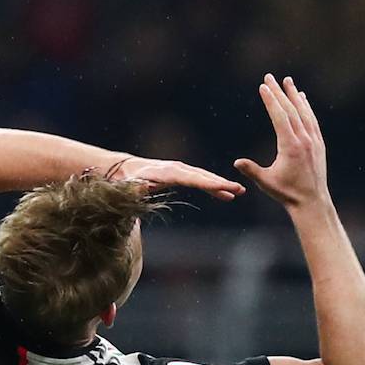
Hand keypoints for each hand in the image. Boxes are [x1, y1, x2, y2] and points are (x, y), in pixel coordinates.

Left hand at [114, 157, 245, 200]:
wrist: (124, 169)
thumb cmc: (125, 181)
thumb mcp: (127, 186)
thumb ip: (135, 188)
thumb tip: (142, 188)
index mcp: (165, 173)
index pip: (190, 179)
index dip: (207, 184)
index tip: (223, 187)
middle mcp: (176, 168)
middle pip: (201, 176)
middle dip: (220, 183)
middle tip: (239, 189)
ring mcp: (180, 170)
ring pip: (204, 177)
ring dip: (221, 185)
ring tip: (239, 192)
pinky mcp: (181, 174)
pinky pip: (200, 181)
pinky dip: (213, 187)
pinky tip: (225, 196)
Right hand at [235, 74, 328, 207]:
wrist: (311, 201)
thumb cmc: (286, 193)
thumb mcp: (266, 182)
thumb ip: (252, 170)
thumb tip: (236, 162)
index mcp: (291, 146)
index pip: (280, 117)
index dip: (271, 100)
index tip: (263, 87)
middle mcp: (304, 139)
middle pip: (291, 109)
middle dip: (280, 92)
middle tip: (270, 77)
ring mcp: (313, 139)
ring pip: (304, 112)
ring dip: (294, 95)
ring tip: (288, 81)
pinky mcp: (318, 143)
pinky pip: (311, 119)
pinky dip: (306, 107)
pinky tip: (302, 98)